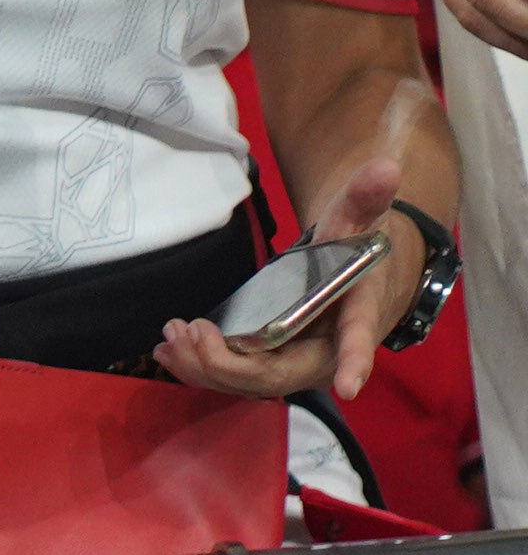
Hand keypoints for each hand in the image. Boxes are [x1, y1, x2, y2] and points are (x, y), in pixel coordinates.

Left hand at [156, 157, 416, 403]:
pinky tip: (169, 353)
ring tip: (171, 339)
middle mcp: (327, 351)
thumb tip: (387, 166)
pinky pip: (237, 377)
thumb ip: (364, 197)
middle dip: (235, 364)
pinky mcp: (270, 362)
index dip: (354, 362)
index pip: (358, 342)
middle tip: (192, 334)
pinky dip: (202, 369)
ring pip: (254, 382)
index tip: (348, 388)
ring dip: (209, 368)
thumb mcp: (354, 221)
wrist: (348, 278)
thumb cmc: (351, 251)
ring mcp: (296, 361)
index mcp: (356, 316)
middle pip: (284, 373)